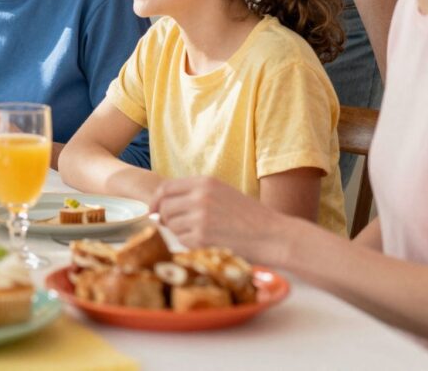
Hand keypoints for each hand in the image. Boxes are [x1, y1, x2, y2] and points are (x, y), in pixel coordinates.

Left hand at [150, 176, 288, 262]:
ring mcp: (199, 216)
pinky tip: (205, 243)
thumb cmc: (249, 217)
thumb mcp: (221, 193)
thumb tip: (162, 206)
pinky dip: (188, 244)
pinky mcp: (201, 237)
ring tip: (198, 234)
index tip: (154, 211)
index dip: (156, 201)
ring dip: (178, 232)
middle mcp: (199, 196)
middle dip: (165, 219)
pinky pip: (181, 240)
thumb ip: (194, 195)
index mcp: (204, 182)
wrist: (273, 235)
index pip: (165, 189)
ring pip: (171, 225)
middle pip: (164, 207)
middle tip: (177, 228)